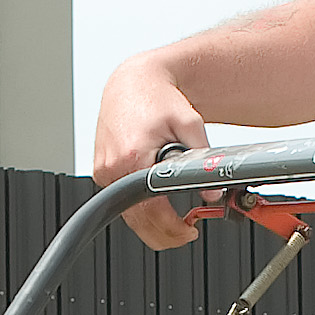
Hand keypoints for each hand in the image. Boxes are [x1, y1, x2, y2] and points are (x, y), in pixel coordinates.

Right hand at [92, 55, 208, 250]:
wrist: (134, 82)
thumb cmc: (157, 98)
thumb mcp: (190, 124)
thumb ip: (204, 160)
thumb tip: (212, 193)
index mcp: (133, 155)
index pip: (150, 209)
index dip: (170, 227)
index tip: (187, 231)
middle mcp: (113, 165)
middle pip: (136, 219)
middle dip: (163, 233)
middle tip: (185, 232)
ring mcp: (104, 170)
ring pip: (127, 214)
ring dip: (150, 222)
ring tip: (173, 220)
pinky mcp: (101, 171)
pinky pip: (120, 199)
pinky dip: (138, 206)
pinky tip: (154, 201)